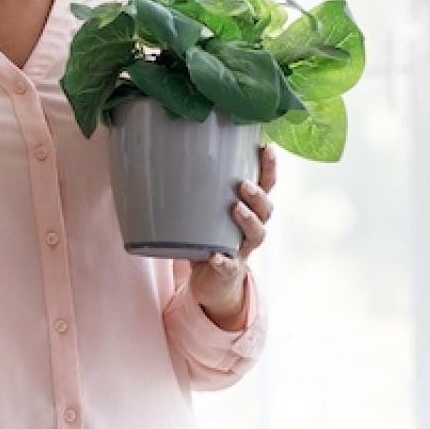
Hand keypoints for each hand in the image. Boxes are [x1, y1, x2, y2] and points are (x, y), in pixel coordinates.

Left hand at [186, 143, 276, 327]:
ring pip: (257, 234)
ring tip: (235, 209)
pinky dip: (223, 260)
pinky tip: (215, 256)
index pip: (266, 186)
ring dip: (248, 220)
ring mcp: (243, 250)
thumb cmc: (207, 237)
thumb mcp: (204, 211)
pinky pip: (229, 266)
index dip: (269, 167)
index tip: (267, 147)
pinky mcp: (229, 270)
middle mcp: (251, 228)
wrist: (211, 281)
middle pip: (267, 210)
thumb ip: (194, 189)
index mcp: (249, 209)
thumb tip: (160, 155)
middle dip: (258, 195)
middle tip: (243, 184)